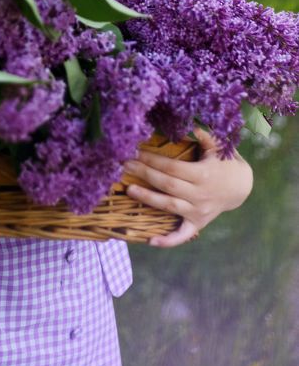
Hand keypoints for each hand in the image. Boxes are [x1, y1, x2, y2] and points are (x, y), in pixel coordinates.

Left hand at [123, 126, 253, 247]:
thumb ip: (205, 136)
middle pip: (167, 185)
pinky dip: (168, 240)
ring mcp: (199, 211)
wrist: (241, 187)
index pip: (172, 167)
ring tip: (129, 190)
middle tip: (124, 166)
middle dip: (144, 174)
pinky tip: (150, 241)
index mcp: (203, 175)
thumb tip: (191, 124)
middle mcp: (200, 195)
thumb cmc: (225, 163)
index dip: (152, 160)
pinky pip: (182, 235)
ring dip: (148, 199)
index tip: (135, 152)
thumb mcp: (219, 147)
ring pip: (169, 206)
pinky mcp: (198, 223)